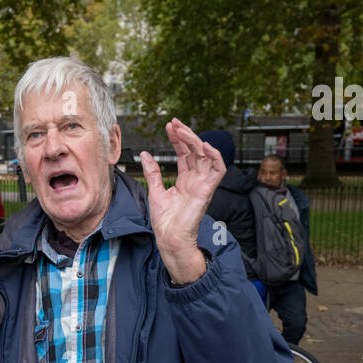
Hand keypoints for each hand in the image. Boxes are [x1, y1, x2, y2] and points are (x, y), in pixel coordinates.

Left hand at [140, 119, 225, 283]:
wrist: (168, 238)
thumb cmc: (164, 221)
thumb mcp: (155, 190)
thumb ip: (152, 172)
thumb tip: (144, 154)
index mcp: (184, 180)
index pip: (184, 153)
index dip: (177, 139)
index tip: (169, 126)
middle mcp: (195, 180)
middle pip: (194, 150)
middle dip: (185, 135)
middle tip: (174, 123)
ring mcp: (202, 184)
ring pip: (205, 155)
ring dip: (195, 140)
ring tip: (181, 130)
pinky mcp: (207, 190)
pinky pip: (218, 169)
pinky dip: (215, 156)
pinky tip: (204, 145)